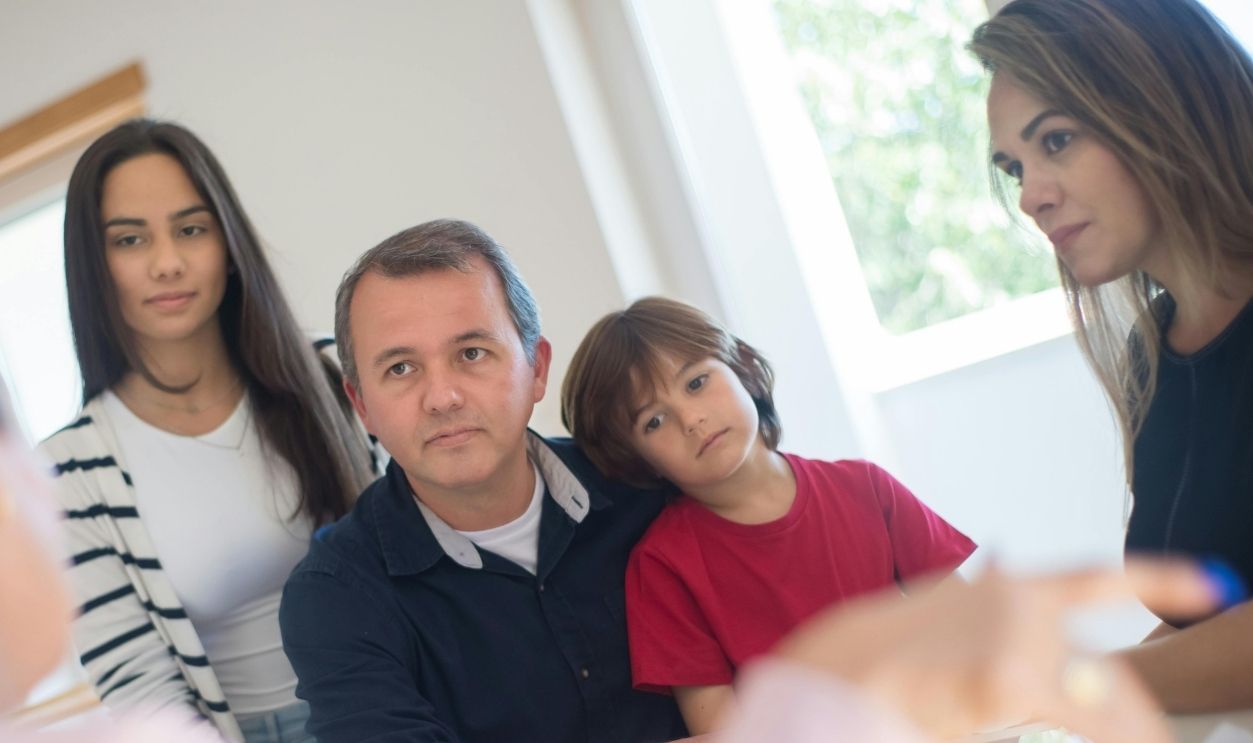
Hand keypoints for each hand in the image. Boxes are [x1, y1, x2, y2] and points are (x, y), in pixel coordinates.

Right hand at [773, 560, 1220, 741]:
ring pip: (1104, 697)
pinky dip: (1121, 734)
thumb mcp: (940, 618)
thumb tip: (1021, 600)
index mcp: (1001, 588)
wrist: (838, 668)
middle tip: (1155, 738)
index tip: (1210, 584)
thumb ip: (984, 611)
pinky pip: (1089, 720)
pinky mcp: (1012, 677)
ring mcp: (1019, 637)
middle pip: (1108, 665)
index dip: (1159, 578)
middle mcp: (1019, 601)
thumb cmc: (882, 654)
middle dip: (1138, 713)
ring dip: (1129, 728)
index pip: (1094, 576)